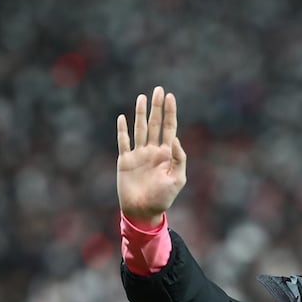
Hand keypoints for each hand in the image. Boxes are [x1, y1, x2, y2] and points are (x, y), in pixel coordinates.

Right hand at [117, 86, 186, 227]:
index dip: (170, 113)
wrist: (143, 211)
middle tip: (159, 90)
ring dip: (140, 113)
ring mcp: (138, 154)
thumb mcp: (177, 179)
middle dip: (157, 107)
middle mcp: (152, 151)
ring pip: (140, 129)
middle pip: (155, 124)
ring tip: (142, 97)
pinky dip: (122, 130)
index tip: (170, 97)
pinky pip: (123, 142)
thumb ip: (179, 159)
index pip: (169, 128)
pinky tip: (123, 117)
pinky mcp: (125, 161)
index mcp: (167, 154)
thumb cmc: (163, 198)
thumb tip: (176, 140)